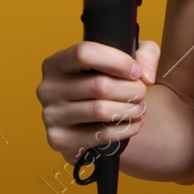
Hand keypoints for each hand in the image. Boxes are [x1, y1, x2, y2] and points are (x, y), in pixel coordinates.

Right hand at [37, 39, 159, 163]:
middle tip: (142, 93)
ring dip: (129, 110)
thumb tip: (146, 76)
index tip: (136, 71)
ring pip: (100, 110)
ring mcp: (51, 115)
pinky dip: (124, 130)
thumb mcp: (125, 59)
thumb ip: (144, 54)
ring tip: (140, 108)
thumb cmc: (106, 82)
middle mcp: (48, 88)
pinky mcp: (59, 139)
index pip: (84, 53)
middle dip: (130, 90)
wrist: (89, 121)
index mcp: (57, 62)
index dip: (117, 61)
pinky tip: (134, 124)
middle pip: (98, 85)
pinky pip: (99, 135)